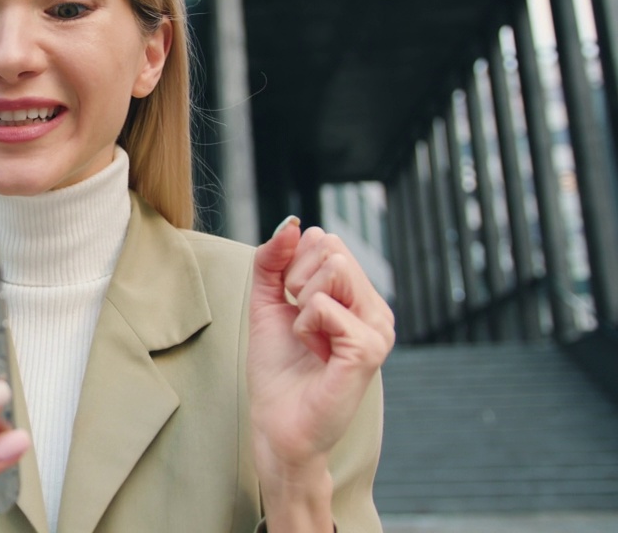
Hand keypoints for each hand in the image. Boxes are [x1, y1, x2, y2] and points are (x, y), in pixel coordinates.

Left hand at [247, 217, 394, 528]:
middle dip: (296, 280)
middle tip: (299, 323)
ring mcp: (378, 327)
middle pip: (332, 248)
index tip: (292, 306)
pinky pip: (323, 306)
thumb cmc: (277, 367)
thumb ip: (273, 260)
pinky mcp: (369, 349)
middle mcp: (375, 307)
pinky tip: (315, 353)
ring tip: (309, 339)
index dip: (292, 266)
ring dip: (301, 304)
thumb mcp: (267, 301)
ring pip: (333, 268)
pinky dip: (305, 327)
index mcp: (358, 295)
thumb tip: (292, 223)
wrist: (277, 422)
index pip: (325, 240)